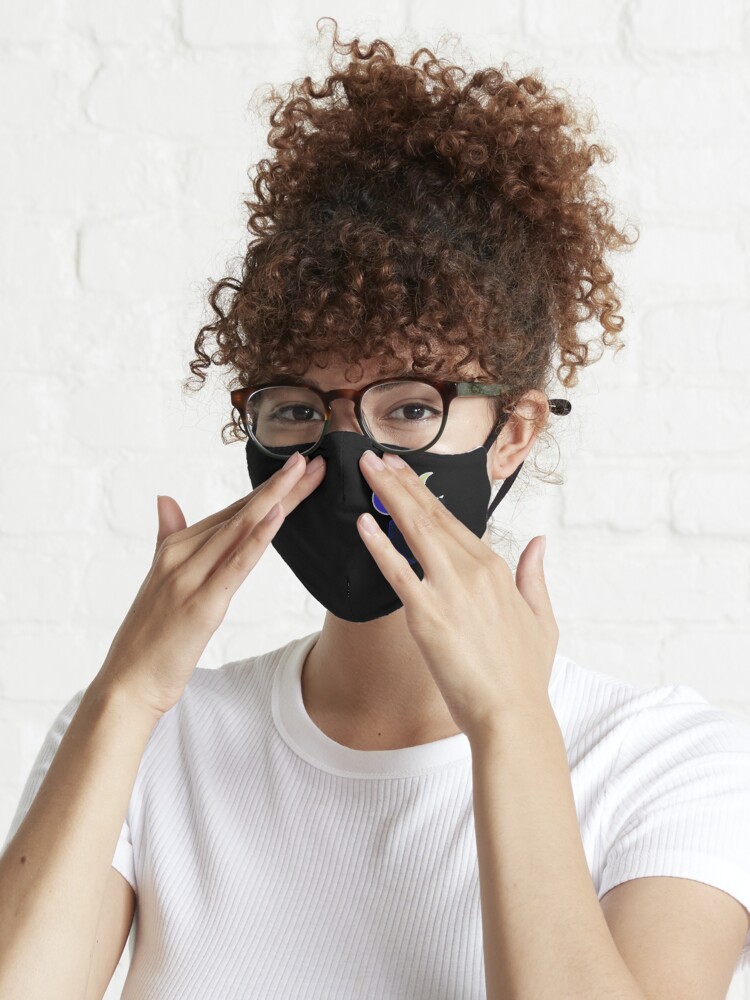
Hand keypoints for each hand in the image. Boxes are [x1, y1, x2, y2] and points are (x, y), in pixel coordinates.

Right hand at [96, 451, 325, 718]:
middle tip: (313, 462)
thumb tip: (165, 499)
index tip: (297, 469)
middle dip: (281, 486)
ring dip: (275, 499)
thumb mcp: (160, 580)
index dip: (267, 489)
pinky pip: (235, 565)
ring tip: (303, 474)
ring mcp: (190, 577)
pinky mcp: (201, 604)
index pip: (232, 511)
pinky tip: (277, 516)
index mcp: (177, 546)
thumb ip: (168, 537)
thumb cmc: (149, 636)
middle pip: (242, 512)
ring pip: (241, 529)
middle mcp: (182, 554)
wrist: (128, 681)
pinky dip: (257, 539)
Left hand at [355, 449, 558, 741]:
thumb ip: (533, 575)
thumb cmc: (524, 674)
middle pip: (430, 514)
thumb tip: (538, 542)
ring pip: (414, 530)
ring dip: (388, 496)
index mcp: (496, 568)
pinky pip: (397, 572)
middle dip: (401, 481)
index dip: (425, 492)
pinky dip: (378, 544)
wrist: (512, 715)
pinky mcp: (427, 615)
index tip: (405, 471)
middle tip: (377, 455)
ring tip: (367, 471)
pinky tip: (363, 522)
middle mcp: (472, 570)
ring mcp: (449, 590)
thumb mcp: (542, 619)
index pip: (453, 519)